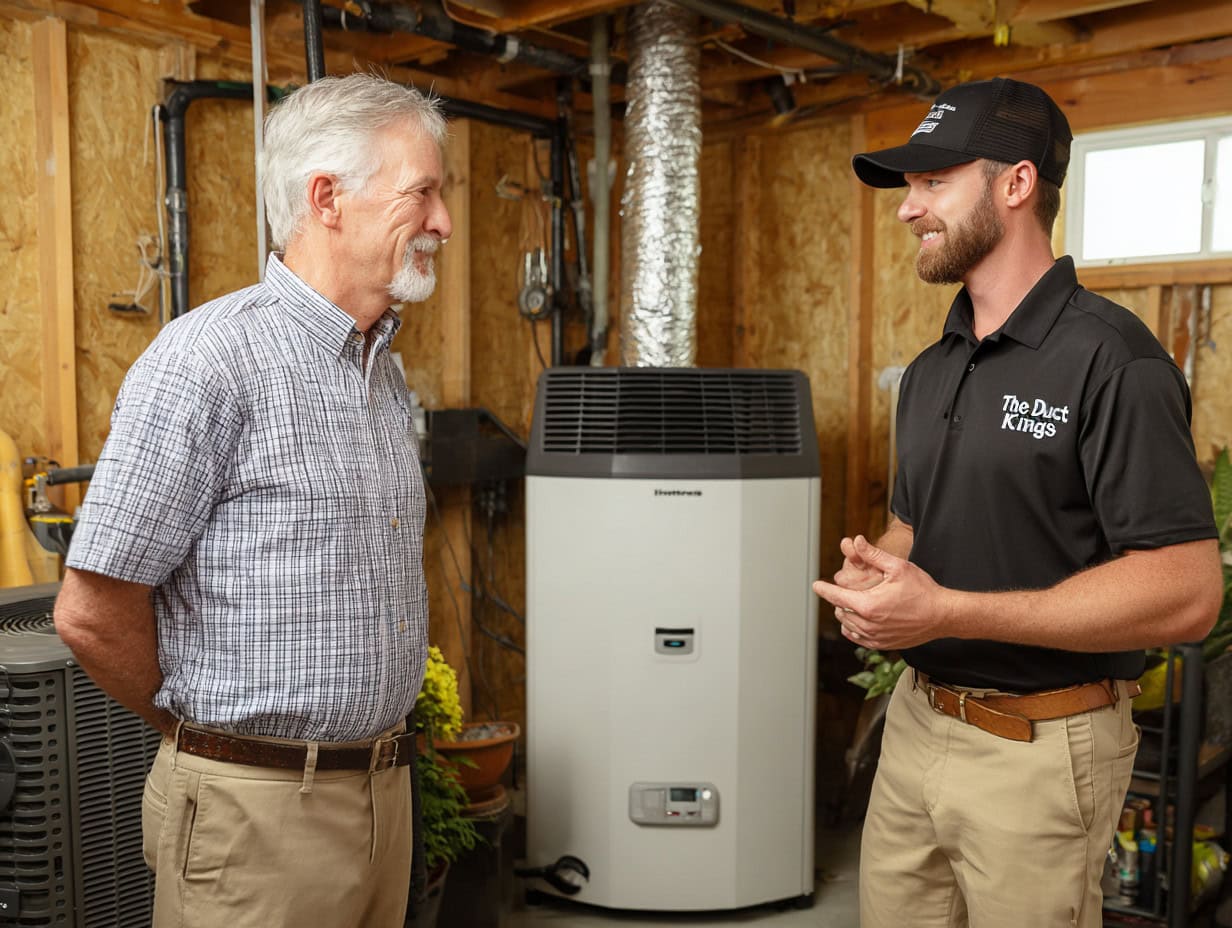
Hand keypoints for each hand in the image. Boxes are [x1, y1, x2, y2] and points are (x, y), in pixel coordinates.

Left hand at [812, 535, 949, 650]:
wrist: (942, 615)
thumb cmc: (922, 589)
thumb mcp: (898, 567)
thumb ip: (873, 554)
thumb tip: (856, 541)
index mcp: (868, 605)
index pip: (836, 597)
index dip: (824, 589)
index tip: (816, 585)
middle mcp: (868, 624)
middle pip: (840, 611)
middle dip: (839, 599)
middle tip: (846, 589)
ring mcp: (875, 637)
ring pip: (847, 625)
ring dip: (846, 614)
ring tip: (852, 603)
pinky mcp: (882, 645)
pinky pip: (858, 638)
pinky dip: (853, 628)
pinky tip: (857, 620)